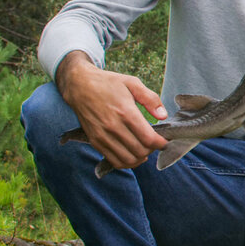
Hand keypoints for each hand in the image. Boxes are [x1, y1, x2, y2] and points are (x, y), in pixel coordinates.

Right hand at [56, 52, 168, 168]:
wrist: (79, 86)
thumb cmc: (108, 83)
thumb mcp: (132, 83)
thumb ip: (151, 99)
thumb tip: (163, 116)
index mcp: (126, 112)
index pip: (148, 138)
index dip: (161, 143)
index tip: (165, 140)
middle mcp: (113, 127)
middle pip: (140, 151)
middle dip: (152, 150)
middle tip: (155, 143)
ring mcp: (102, 136)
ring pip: (128, 160)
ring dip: (140, 158)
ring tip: (145, 149)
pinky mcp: (95, 141)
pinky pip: (114, 161)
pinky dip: (126, 162)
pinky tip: (132, 154)